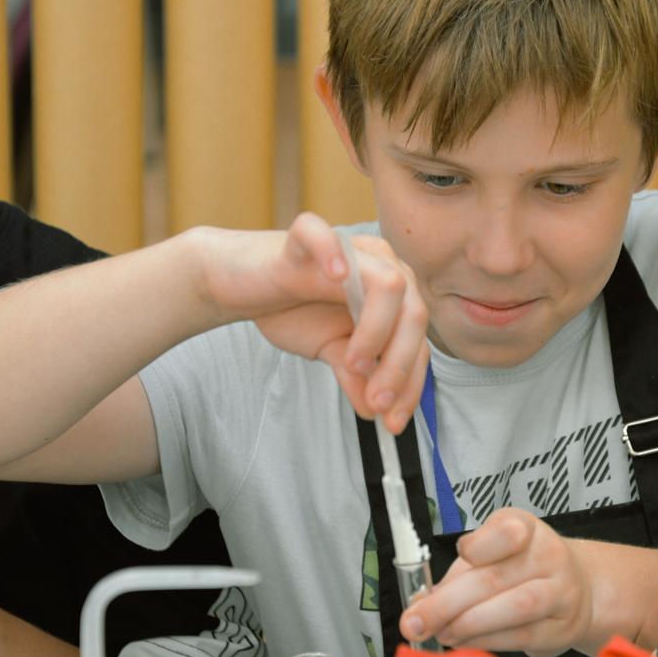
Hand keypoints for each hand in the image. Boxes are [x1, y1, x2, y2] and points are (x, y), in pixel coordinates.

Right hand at [200, 212, 429, 432]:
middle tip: (376, 401)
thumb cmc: (292, 310)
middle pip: (414, 314)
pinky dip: (333, 254)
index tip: (392, 422)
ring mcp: (347, 249)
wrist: (240, 286)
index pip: (417, 341)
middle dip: (400, 366)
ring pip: (389, 283)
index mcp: (393, 294)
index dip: (410, 384)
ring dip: (378, 332)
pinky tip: (337, 277)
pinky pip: (324, 234)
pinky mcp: (304, 239)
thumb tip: (374, 411)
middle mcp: (380, 265)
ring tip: (353, 362)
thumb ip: (355, 376)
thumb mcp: (329, 350)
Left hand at [400, 509, 597, 656]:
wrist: (576, 593)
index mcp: (527, 529)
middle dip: (447, 603)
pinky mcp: (560, 628)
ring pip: (514, 608)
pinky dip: (486, 642)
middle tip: (418, 621)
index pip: (507, 530)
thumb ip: (457, 576)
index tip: (459, 556)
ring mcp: (561, 592)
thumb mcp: (492, 557)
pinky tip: (465, 642)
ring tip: (443, 633)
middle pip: (495, 577)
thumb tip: (419, 605)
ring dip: (468, 625)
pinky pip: (520, 636)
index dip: (479, 545)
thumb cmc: (523, 571)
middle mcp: (549, 556)